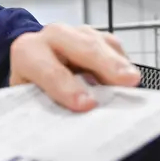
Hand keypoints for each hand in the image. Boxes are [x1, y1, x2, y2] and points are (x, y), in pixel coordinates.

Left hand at [9, 24, 141, 111]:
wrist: (33, 64)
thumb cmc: (31, 85)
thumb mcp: (28, 97)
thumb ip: (43, 107)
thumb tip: (64, 128)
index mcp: (26, 52)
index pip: (48, 70)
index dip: (67, 88)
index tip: (86, 105)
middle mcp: (52, 36)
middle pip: (81, 46)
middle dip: (104, 64)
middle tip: (126, 82)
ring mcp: (76, 33)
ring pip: (100, 43)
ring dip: (118, 63)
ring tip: (133, 81)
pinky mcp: (97, 36)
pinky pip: (113, 46)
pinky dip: (122, 62)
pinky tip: (127, 79)